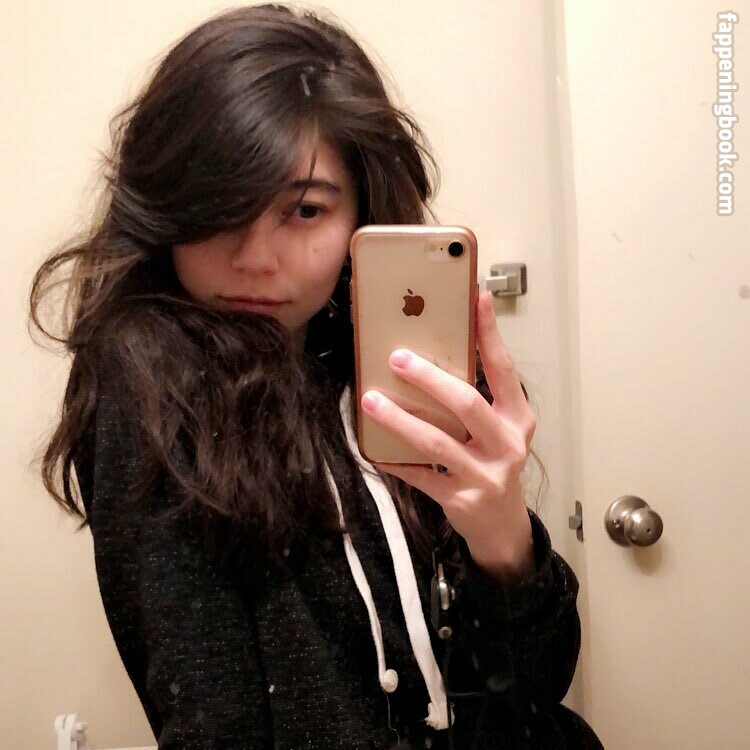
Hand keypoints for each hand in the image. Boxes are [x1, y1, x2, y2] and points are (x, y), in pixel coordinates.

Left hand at [360, 290, 536, 583]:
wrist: (503, 525)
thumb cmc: (494, 462)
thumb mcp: (498, 428)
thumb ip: (476, 396)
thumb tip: (432, 354)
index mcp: (518, 417)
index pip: (502, 367)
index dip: (489, 332)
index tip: (476, 296)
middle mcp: (507, 444)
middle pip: (466, 403)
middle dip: (429, 378)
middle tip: (397, 357)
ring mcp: (486, 474)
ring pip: (436, 441)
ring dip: (399, 418)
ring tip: (371, 399)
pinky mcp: (462, 499)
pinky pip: (420, 475)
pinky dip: (395, 460)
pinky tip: (373, 448)